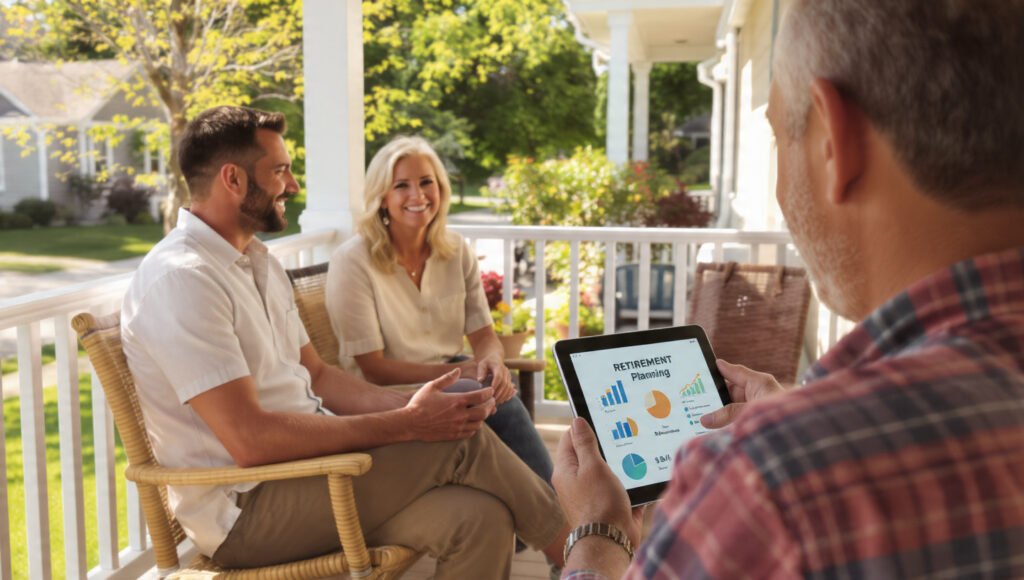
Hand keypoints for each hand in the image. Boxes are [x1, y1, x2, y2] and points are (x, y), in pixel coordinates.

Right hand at [405, 369, 495, 440]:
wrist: (409, 423)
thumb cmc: (419, 403)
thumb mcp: (432, 386)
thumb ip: (447, 378)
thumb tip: (458, 370)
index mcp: (456, 401)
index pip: (480, 397)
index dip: (489, 393)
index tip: (490, 390)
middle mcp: (460, 415)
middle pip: (484, 411)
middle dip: (490, 405)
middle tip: (491, 401)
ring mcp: (457, 427)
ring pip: (479, 424)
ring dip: (483, 417)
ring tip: (483, 411)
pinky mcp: (453, 435)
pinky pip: (470, 433)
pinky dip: (474, 427)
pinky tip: (473, 423)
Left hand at [476, 354, 514, 403]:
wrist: (494, 359)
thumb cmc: (486, 363)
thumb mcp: (481, 365)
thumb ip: (481, 372)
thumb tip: (480, 381)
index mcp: (498, 366)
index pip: (498, 376)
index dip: (495, 385)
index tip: (490, 392)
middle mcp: (505, 371)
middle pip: (504, 384)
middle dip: (498, 393)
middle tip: (492, 401)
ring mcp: (509, 376)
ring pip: (508, 387)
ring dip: (503, 396)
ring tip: (495, 403)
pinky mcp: (510, 380)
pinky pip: (510, 389)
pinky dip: (507, 396)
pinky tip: (501, 401)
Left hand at [553, 418, 642, 547]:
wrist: (611, 542)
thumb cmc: (599, 503)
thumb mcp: (592, 466)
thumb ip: (585, 443)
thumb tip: (577, 421)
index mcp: (566, 470)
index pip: (569, 439)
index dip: (583, 426)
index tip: (602, 417)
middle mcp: (576, 483)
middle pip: (590, 455)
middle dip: (606, 445)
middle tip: (623, 433)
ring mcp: (593, 496)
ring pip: (608, 472)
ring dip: (621, 465)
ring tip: (637, 451)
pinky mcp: (610, 507)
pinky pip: (621, 489)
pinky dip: (631, 483)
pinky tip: (645, 473)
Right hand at [700, 359, 787, 428]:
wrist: (799, 433)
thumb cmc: (781, 414)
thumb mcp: (751, 407)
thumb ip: (728, 412)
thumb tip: (705, 419)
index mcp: (759, 383)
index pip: (735, 373)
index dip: (720, 369)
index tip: (704, 366)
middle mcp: (756, 396)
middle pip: (729, 393)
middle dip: (713, 397)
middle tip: (693, 398)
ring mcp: (754, 411)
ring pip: (730, 410)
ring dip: (716, 414)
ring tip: (697, 416)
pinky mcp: (752, 425)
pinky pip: (734, 424)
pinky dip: (723, 427)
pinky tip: (710, 430)